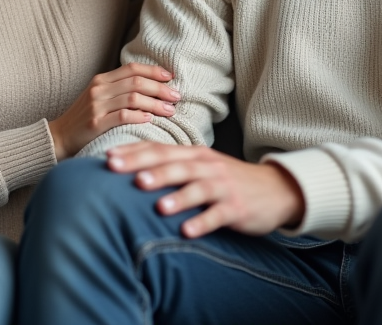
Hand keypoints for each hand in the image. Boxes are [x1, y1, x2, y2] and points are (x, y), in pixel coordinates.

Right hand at [48, 65, 179, 160]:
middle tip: (176, 96)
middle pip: (136, 82)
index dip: (153, 71)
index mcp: (101, 79)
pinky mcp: (95, 123)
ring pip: (133, 98)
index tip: (170, 77)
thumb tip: (151, 87)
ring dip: (155, 104)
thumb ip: (120, 89)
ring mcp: (96, 106)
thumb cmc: (84, 118)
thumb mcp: (99, 97)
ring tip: (170, 110)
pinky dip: (139, 116)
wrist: (59, 137)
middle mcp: (99, 89)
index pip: (132, 68)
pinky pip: (122, 116)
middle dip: (160, 88)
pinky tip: (150, 120)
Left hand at [106, 142, 304, 238]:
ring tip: (157, 205)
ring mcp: (222, 186)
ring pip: (197, 187)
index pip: (160, 149)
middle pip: (174, 164)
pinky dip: (203, 222)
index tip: (107, 158)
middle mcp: (206, 166)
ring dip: (177, 195)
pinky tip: (187, 232)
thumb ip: (172, 167)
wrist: (274, 190)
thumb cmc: (227, 181)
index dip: (133, 153)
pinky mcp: (237, 207)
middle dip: (146, 168)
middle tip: (119, 172)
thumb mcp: (200, 168)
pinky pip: (218, 215)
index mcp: (194, 155)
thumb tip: (131, 172)